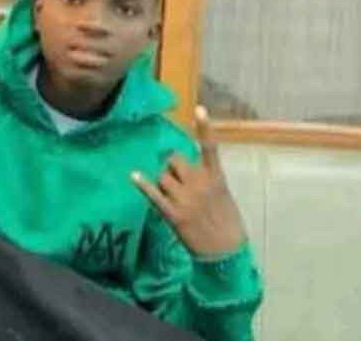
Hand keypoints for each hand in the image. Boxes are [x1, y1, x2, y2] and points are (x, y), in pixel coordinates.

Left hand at [131, 106, 245, 256]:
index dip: (204, 127)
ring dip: (162, 181)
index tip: (199, 108)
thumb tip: (186, 169)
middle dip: (171, 166)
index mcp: (215, 177)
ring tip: (172, 195)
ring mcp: (185, 198)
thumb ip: (206, 179)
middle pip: (174, 160)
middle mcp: (199, 183)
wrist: (225, 251)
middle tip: (176, 180)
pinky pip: (154, 194)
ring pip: (162, 176)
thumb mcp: (223, 194)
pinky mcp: (173, 213)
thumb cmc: (227, 222)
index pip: (210, 147)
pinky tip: (133, 175)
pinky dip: (143, 184)